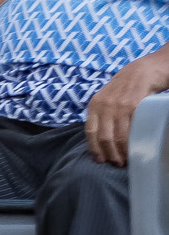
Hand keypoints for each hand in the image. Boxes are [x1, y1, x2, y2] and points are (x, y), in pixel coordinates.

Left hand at [84, 51, 168, 166]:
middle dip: (108, 153)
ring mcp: (119, 105)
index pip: (89, 130)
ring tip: (125, 161)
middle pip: (102, 137)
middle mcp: (104, 105)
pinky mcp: (134, 106)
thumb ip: (103, 113)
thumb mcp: (108, 97)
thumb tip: (102, 137)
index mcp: (94, 104)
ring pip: (116, 136)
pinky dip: (131, 143)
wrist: (145, 70)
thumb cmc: (127, 86)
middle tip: (116, 163)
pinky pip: (131, 129)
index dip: (93, 147)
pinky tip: (134, 150)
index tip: (98, 160)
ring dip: (120, 152)